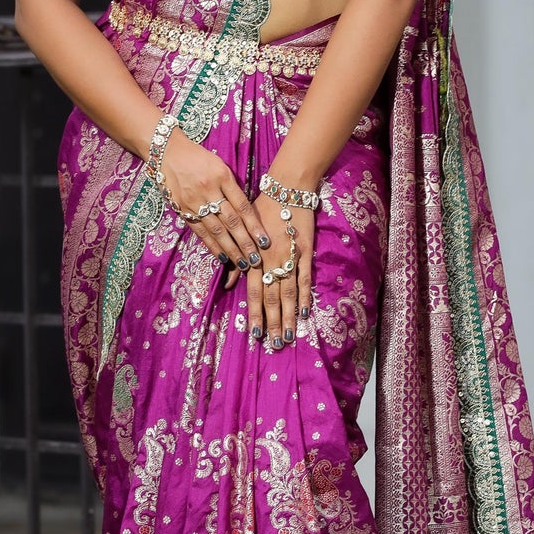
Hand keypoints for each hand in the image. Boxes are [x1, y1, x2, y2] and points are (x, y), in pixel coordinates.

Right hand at [158, 130, 269, 274]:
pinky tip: (222, 257)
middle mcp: (209, 190)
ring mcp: (194, 202)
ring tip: (242, 263)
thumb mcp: (220, 166)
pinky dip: (211, 245)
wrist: (168, 152)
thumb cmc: (199, 158)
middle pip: (231, 221)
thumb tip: (248, 213)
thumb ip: (232, 187)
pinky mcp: (182, 210)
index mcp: (222, 177)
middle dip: (245, 242)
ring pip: (216, 230)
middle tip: (257, 260)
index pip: (242, 206)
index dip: (254, 226)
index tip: (265, 241)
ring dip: (230, 249)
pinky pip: (200, 231)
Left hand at [247, 201, 314, 350]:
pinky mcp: (304, 251)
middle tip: (274, 345)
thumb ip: (238, 261)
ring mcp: (289, 257)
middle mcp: (269, 260)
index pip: (254, 292)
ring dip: (288, 317)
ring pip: (288, 293)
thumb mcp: (244, 232)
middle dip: (272, 323)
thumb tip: (229, 283)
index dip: (255, 315)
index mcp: (254, 257)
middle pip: (272, 297)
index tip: (255, 334)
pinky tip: (304, 313)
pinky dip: (304, 297)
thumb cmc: (262, 210)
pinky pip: (304, 279)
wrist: (286, 188)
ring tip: (288, 336)